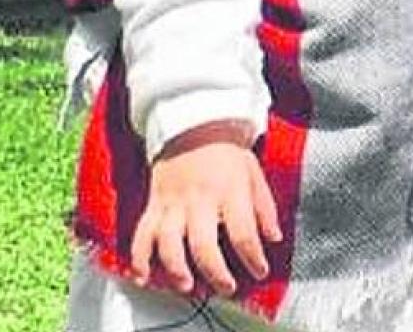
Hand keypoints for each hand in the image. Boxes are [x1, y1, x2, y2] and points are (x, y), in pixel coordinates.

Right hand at [131, 122, 281, 296]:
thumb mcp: (254, 173)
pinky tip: (143, 275)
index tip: (259, 271)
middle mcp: (200, 199)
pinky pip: (142, 233)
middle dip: (215, 272)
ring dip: (176, 269)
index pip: (242, 232)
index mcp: (229, 191)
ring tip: (187, 284)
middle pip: (204, 244)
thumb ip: (264, 208)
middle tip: (226, 287)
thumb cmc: (225, 151)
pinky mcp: (154, 204)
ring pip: (169, 242)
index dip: (252, 257)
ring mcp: (173, 202)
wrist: (192, 125)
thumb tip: (273, 237)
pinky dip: (139, 258)